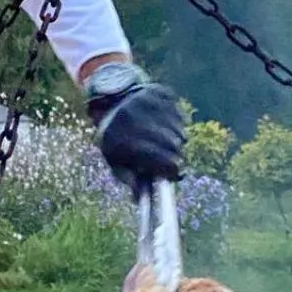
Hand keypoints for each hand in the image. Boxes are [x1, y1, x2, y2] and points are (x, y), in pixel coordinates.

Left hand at [84, 62, 185, 186]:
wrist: (112, 100)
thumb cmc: (116, 137)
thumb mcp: (114, 159)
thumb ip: (128, 179)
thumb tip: (139, 200)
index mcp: (121, 141)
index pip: (160, 159)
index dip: (172, 170)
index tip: (176, 173)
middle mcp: (132, 119)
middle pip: (173, 144)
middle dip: (175, 154)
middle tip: (171, 156)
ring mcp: (145, 102)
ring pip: (179, 129)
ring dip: (177, 137)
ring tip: (166, 138)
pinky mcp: (157, 90)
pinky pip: (179, 111)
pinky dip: (176, 119)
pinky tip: (164, 120)